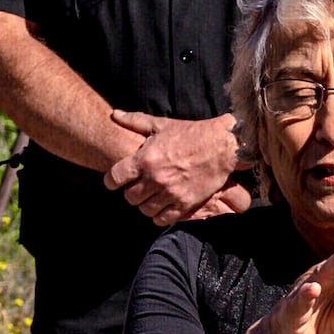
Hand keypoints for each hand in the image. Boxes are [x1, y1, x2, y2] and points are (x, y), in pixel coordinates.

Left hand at [110, 114, 249, 226]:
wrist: (222, 146)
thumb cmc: (190, 134)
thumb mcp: (161, 124)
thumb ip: (134, 121)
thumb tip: (114, 114)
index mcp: (145, 159)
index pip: (115, 178)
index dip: (111, 181)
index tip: (115, 181)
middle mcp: (155, 178)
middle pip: (129, 197)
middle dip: (131, 193)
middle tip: (137, 187)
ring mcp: (171, 193)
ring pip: (145, 210)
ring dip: (145, 204)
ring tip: (150, 197)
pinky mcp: (185, 203)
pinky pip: (163, 219)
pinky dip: (160, 215)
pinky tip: (162, 206)